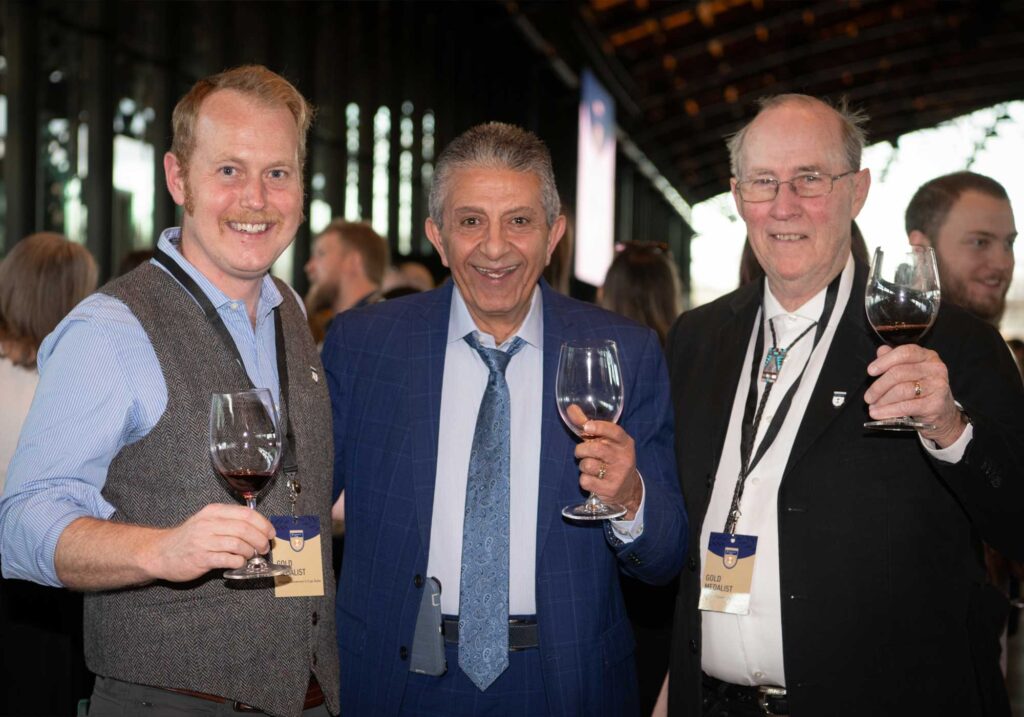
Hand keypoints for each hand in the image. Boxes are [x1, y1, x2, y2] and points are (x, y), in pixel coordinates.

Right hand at [146, 503, 275, 581]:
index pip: (246, 514)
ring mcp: (204, 541)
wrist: (160, 553)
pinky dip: (239, 562)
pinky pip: (228, 559)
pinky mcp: (201, 558)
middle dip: (260, 540)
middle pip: (245, 529)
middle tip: (264, 548)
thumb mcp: (207, 521)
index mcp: (214, 512)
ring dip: (251, 552)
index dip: (263, 524)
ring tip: (251, 556)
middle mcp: (209, 524)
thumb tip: (258, 528)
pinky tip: (238, 563)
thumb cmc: (188, 538)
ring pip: (239, 544)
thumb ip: (229, 521)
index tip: (270, 533)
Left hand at [575, 419, 643, 518]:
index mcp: (625, 443)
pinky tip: (593, 479)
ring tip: (590, 467)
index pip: (614, 431)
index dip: (599, 427)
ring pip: (588, 465)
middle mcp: (624, 458)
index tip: (586, 426)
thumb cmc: (611, 459)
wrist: (627, 488)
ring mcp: (618, 474)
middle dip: (581, 450)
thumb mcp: (606, 442)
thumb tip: (570, 408)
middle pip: (596, 449)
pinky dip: (584, 479)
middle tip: (581, 452)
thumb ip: (589, 425)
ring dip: (583, 466)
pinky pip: (586, 480)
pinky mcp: (610, 489)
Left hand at [864, 344, 966, 447]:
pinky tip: (878, 413)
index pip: (904, 353)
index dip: (885, 361)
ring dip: (882, 400)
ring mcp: (938, 386)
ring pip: (901, 390)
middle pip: (899, 373)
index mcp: (927, 356)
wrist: (942, 413)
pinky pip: (906, 406)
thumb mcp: (911, 371)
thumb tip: (881, 350)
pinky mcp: (936, 404)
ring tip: (872, 407)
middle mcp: (935, 368)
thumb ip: (896, 360)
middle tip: (868, 397)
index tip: (870, 371)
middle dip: (878, 386)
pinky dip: (889, 411)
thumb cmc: (923, 390)